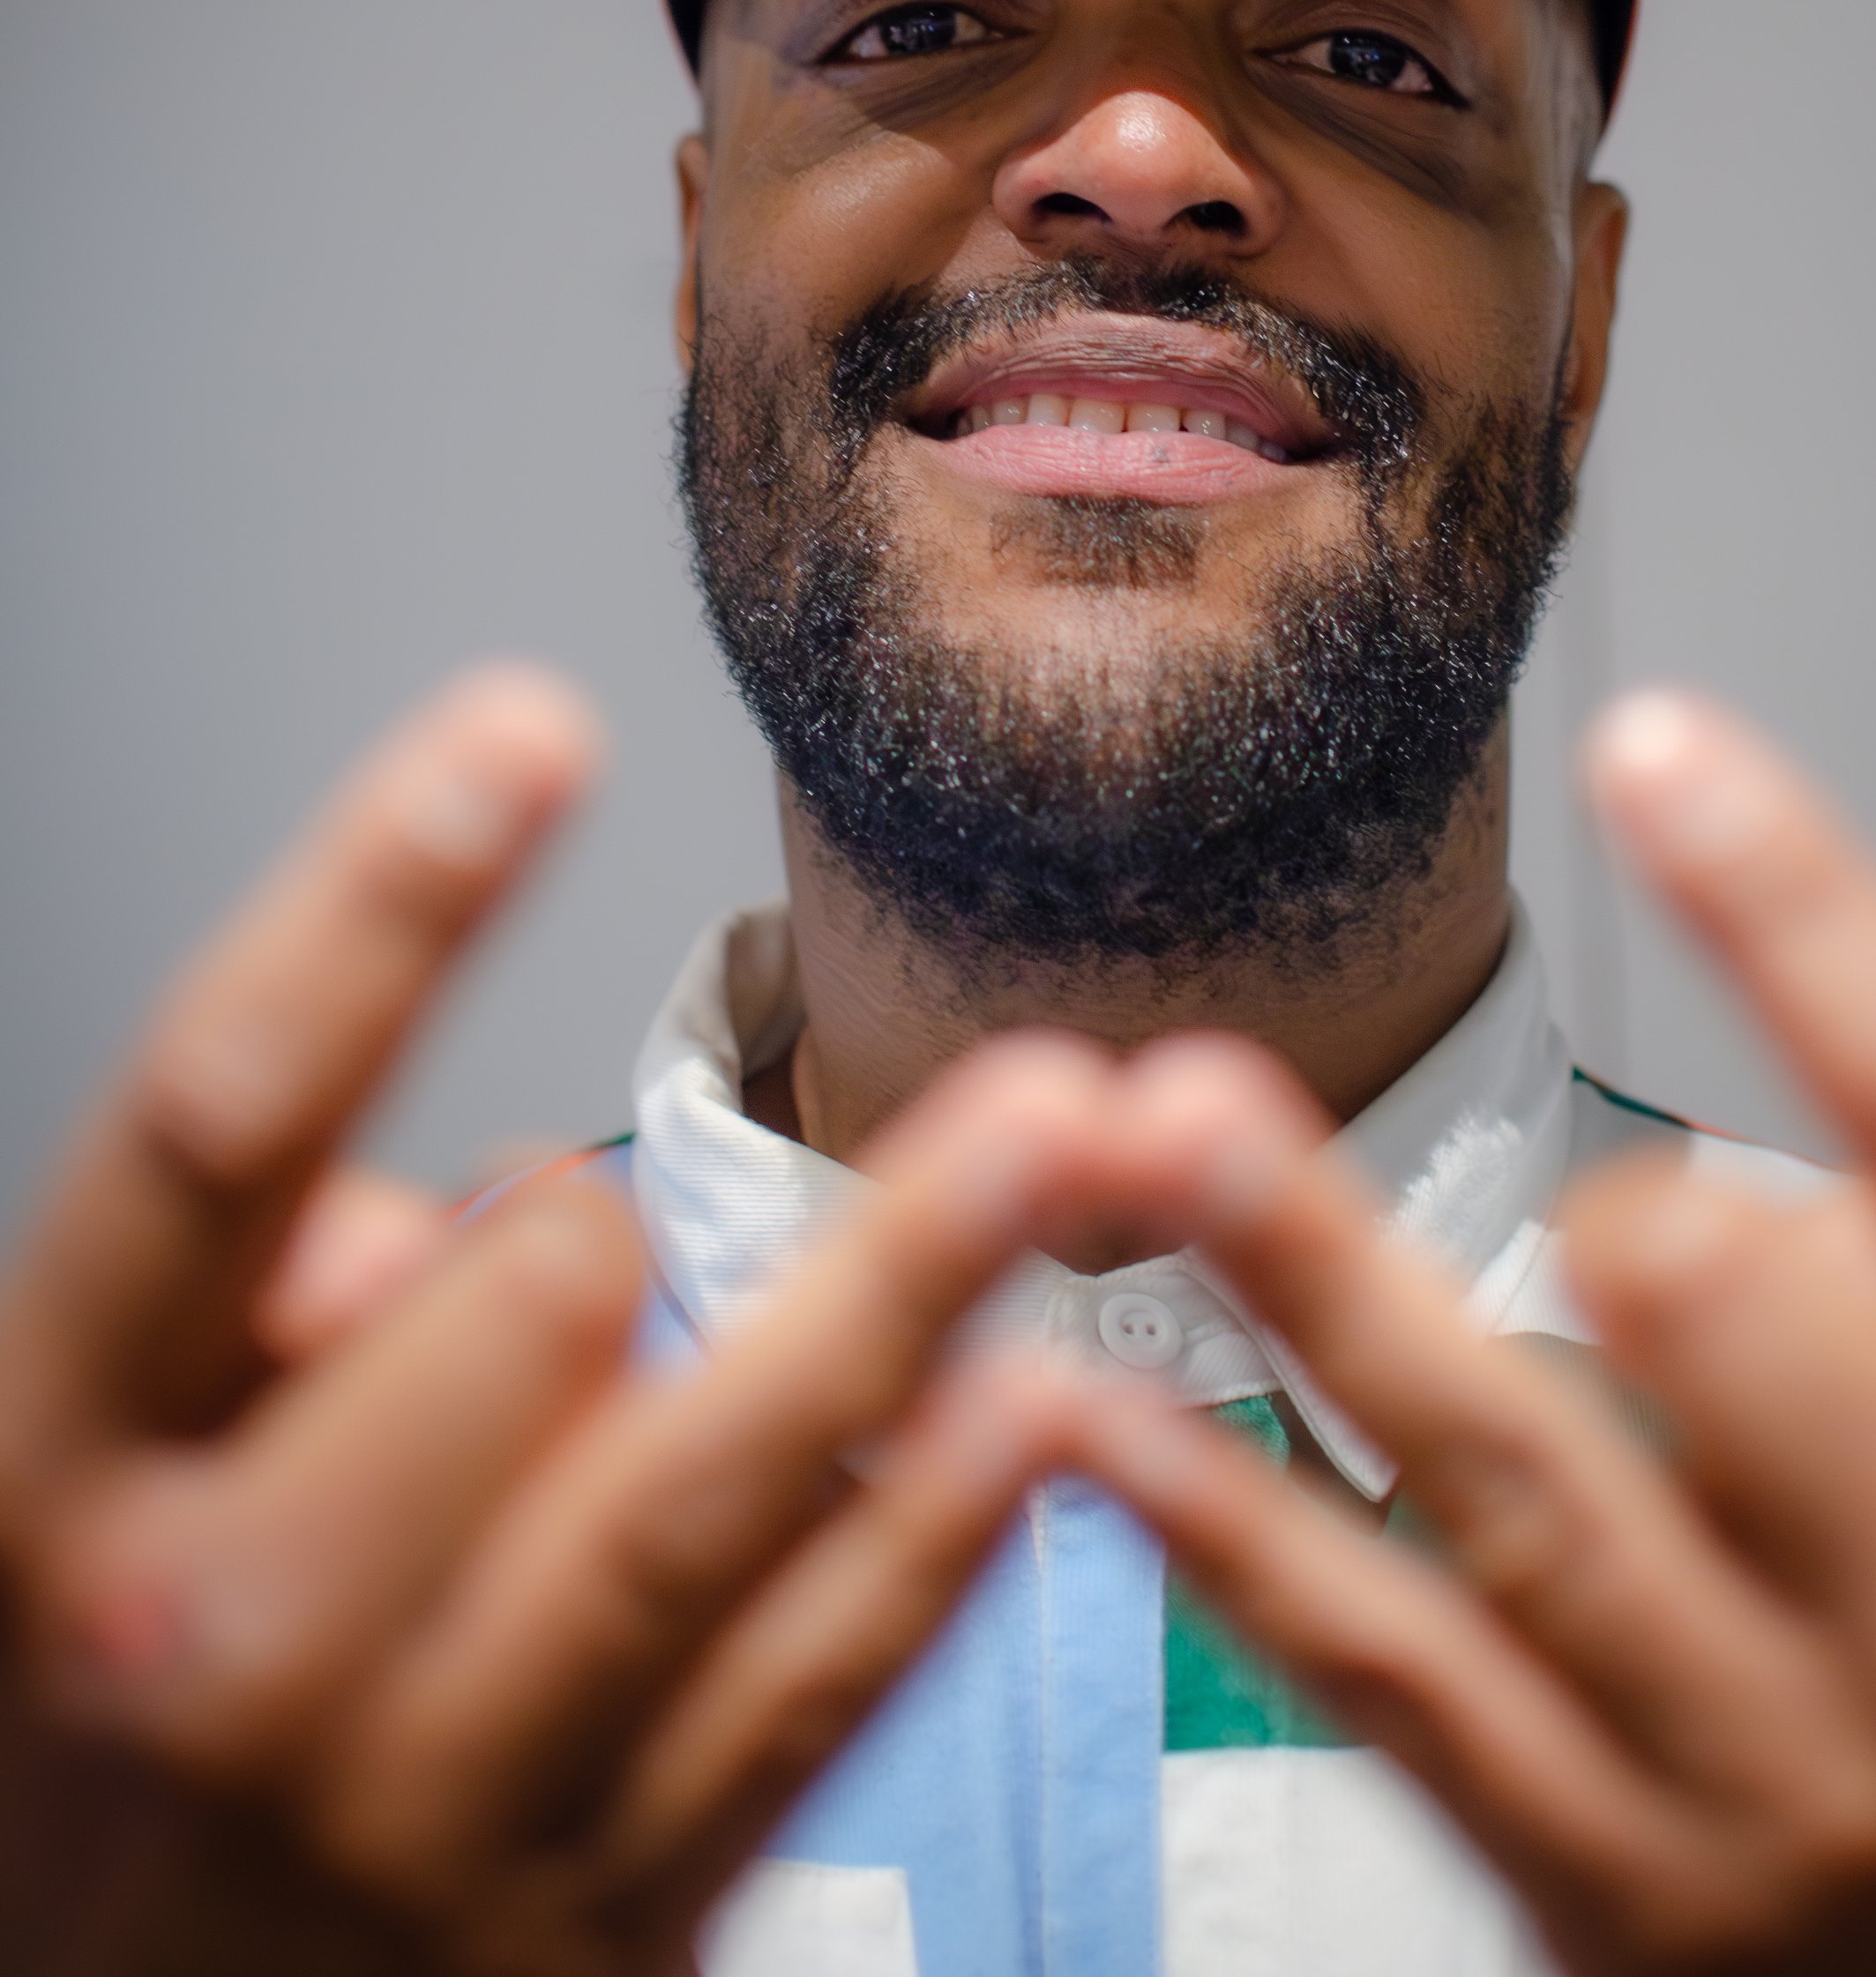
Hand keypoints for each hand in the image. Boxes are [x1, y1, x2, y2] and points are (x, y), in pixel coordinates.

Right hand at [0, 670, 1150, 1975]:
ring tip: (1069, 1119)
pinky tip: (1047, 1407)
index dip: (376, 911)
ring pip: (702, 1494)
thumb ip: (251, 1300)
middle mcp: (222, 1645)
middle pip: (514, 1313)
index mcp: (52, 1480)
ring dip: (906, 1290)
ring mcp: (419, 1809)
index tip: (529, 725)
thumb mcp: (80, 1474)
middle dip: (610, 1215)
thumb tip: (476, 1216)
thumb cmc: (98, 1711)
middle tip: (627, 1213)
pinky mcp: (592, 1935)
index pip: (216, 1134)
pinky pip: (792, 1701)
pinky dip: (928, 1546)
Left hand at [1059, 695, 1875, 1969]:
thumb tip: (1717, 1109)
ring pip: (1506, 1483)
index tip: (1658, 746)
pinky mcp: (1612, 1884)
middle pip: (1732, 1325)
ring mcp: (1779, 1768)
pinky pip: (1394, 1675)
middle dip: (1613, 1201)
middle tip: (1587, 1179)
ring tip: (1171, 1116)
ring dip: (1315, 1282)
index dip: (1810, 909)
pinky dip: (1228, 1536)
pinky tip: (1092, 1413)